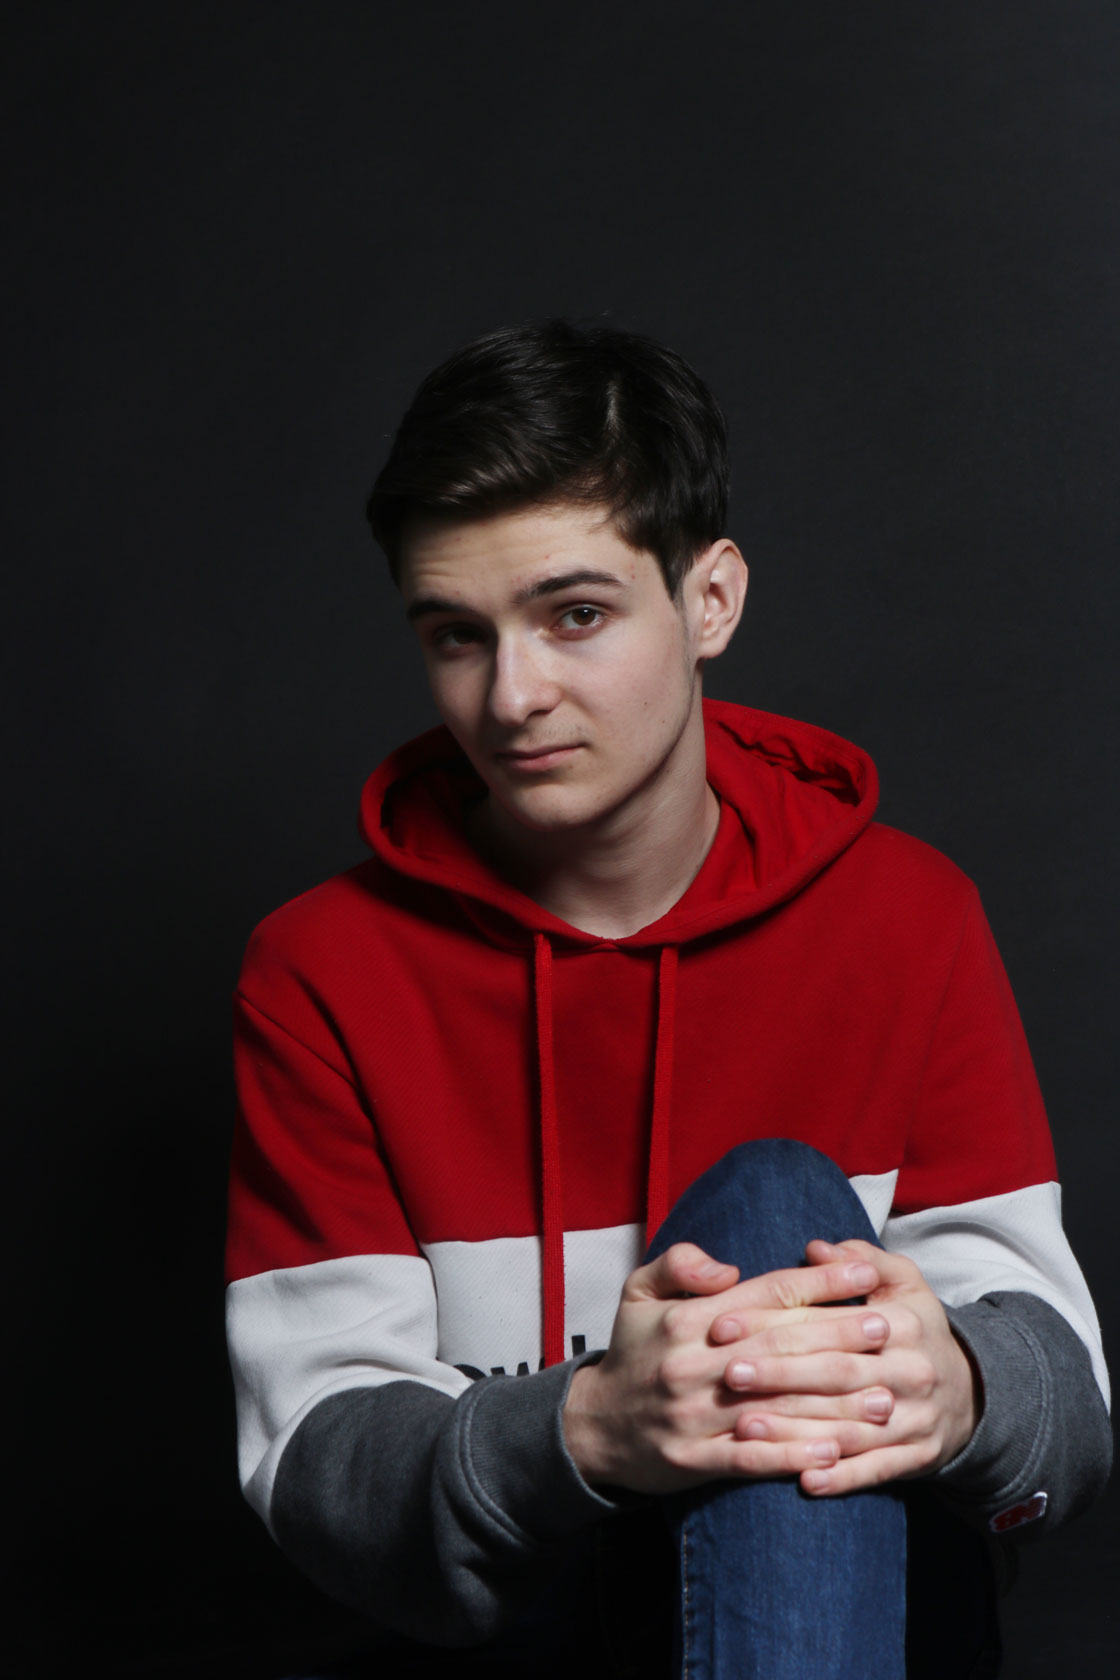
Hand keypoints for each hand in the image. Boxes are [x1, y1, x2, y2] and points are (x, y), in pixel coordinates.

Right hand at [562, 1241, 893, 1493]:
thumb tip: (728, 1267)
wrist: (595, 1425)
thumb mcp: (638, 1291)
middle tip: (888, 1329)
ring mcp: (695, 1414)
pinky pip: (751, 1459)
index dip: (817, 1280)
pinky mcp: (694, 1459)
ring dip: (833, 1404)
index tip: (862, 1269)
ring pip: (776, 1406)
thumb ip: (679, 1264)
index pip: (765, 1293)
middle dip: (839, 1336)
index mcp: (688, 1318)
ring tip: (882, 1397)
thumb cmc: (633, 1352)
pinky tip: (834, 1455)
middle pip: (780, 1345)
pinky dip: (793, 1457)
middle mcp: (695, 1363)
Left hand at [717, 1238, 980, 1496]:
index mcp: (902, 1323)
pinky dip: (842, 1477)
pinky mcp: (920, 1456)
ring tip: (746, 1428)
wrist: (972, 1392)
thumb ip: (860, 1258)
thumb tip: (814, 1249)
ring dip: (796, 1432)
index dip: (775, 1323)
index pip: (829, 1323)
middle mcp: (911, 1370)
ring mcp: (917, 1417)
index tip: (724, 1326)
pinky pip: (877, 1469)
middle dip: (779, 1376)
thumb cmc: (917, 1329)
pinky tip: (804, 1481)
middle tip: (729, 1375)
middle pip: (836, 1374)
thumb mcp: (903, 1282)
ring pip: (850, 1426)